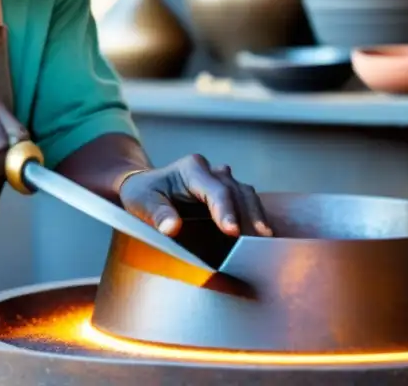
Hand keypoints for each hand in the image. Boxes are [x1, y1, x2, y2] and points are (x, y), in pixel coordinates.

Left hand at [118, 154, 272, 237]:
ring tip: (266, 238)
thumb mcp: (142, 202)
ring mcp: (221, 180)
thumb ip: (157, 213)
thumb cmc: (143, 194)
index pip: (215, 189)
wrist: (145, 187)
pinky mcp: (226, 194)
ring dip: (256, 215)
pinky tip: (262, 235)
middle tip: (260, 238)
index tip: (232, 231)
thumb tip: (172, 227)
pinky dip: (254, 216)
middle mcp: (210, 171)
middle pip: (236, 190)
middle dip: (249, 214)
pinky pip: (245, 201)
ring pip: (245, 194)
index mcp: (191, 169)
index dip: (225, 210)